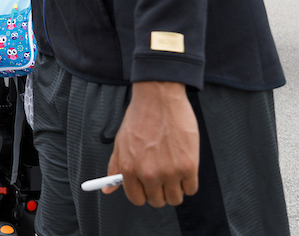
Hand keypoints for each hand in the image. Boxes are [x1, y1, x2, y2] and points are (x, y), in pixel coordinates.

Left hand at [105, 81, 199, 207]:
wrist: (159, 97)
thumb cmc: (140, 118)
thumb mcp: (121, 142)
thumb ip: (115, 167)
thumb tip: (107, 191)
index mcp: (129, 169)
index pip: (137, 199)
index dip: (144, 193)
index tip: (149, 185)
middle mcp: (148, 174)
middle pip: (158, 201)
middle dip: (160, 191)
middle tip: (163, 174)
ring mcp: (169, 172)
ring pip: (175, 199)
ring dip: (176, 188)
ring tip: (174, 169)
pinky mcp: (188, 166)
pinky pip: (191, 189)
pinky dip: (189, 182)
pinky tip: (185, 166)